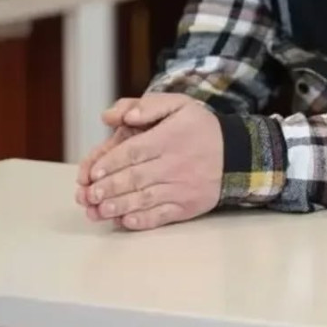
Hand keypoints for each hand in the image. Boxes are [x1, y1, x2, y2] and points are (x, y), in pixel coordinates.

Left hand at [75, 93, 222, 230]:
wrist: (238, 156)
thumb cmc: (201, 130)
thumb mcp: (179, 105)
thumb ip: (147, 105)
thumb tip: (114, 117)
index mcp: (170, 138)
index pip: (133, 152)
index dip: (110, 163)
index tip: (92, 173)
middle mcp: (175, 164)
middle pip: (135, 178)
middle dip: (108, 188)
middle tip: (88, 195)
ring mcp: (182, 188)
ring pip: (144, 199)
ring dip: (118, 207)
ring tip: (98, 210)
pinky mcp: (187, 206)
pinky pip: (162, 216)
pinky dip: (142, 221)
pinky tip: (125, 221)